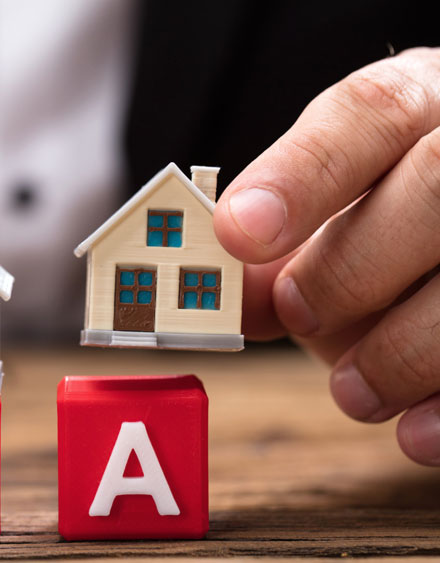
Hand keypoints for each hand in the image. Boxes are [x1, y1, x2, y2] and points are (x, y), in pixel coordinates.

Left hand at [213, 47, 439, 465]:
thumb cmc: (394, 226)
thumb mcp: (338, 219)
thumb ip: (277, 248)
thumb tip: (222, 296)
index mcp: (425, 106)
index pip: (370, 112)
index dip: (299, 175)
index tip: (238, 233)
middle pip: (438, 181)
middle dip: (353, 265)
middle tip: (299, 315)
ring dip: (405, 348)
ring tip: (354, 391)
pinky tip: (417, 432)